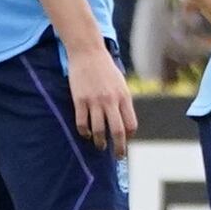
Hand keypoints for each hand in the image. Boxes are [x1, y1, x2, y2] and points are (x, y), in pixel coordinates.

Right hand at [63, 32, 139, 154]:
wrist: (88, 52)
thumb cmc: (106, 69)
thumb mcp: (120, 84)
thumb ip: (123, 101)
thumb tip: (125, 122)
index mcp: (124, 96)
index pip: (131, 124)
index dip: (129, 136)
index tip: (126, 140)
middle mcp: (111, 100)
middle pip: (117, 131)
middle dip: (118, 148)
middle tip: (118, 156)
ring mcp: (94, 101)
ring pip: (98, 130)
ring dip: (100, 142)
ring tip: (100, 146)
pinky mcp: (79, 100)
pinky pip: (82, 123)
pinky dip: (84, 132)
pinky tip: (86, 134)